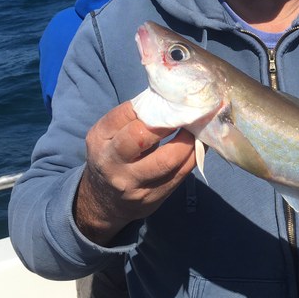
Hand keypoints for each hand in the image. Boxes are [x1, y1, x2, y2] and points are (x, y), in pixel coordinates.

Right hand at [74, 101, 196, 244]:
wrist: (104, 200)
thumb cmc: (113, 156)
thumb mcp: (109, 135)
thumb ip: (131, 118)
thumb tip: (169, 97)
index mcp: (100, 139)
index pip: (126, 114)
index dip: (153, 105)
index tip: (171, 100)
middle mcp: (113, 163)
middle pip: (143, 137)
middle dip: (170, 121)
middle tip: (188, 111)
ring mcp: (133, 184)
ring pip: (168, 160)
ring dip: (189, 140)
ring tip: (197, 126)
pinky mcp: (153, 197)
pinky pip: (181, 174)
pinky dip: (194, 155)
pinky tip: (199, 143)